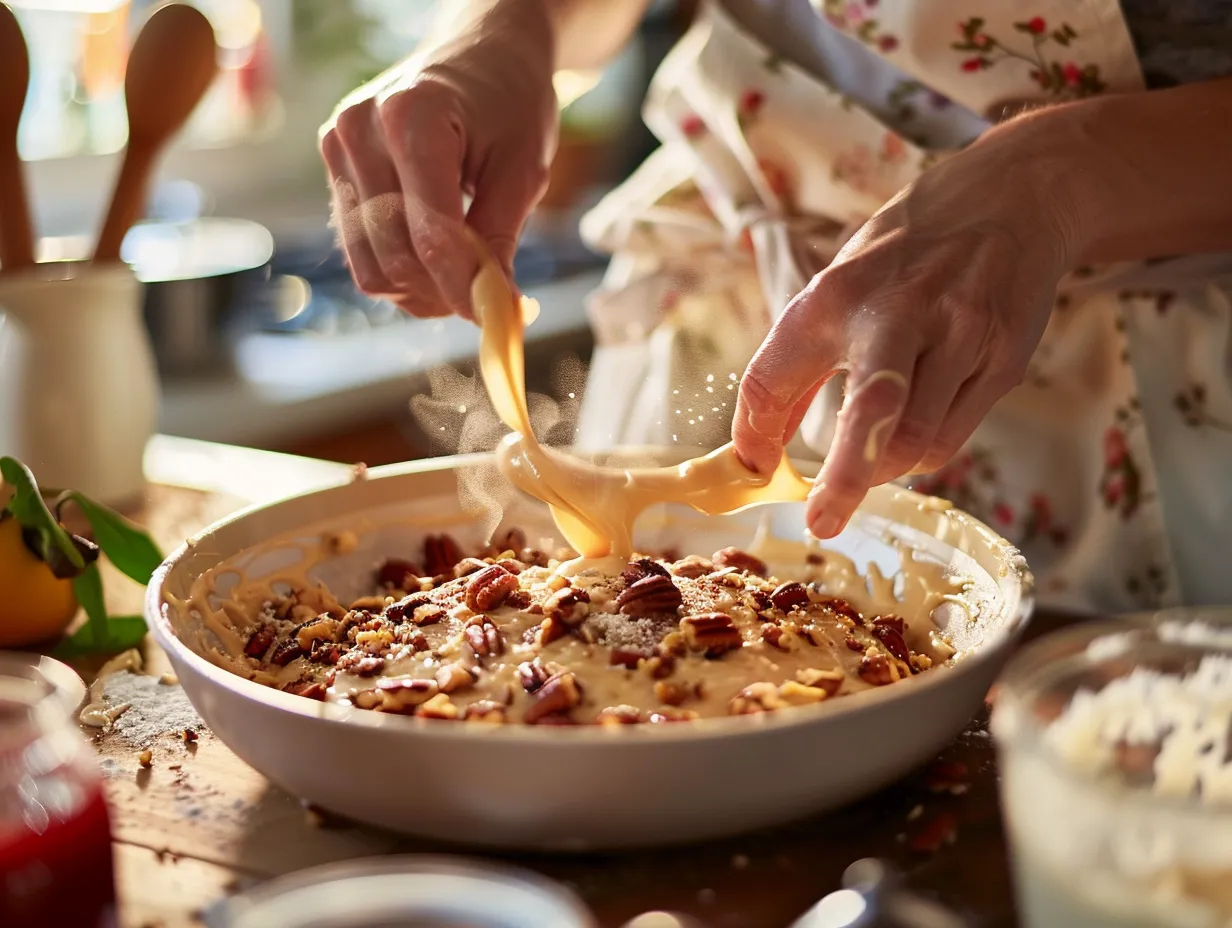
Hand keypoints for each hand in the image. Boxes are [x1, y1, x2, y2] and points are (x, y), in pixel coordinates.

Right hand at [318, 0, 557, 318]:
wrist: (482, 55)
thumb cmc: (510, 103)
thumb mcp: (523, 168)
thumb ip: (502, 240)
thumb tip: (496, 311)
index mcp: (411, 118)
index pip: (429, 234)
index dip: (465, 287)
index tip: (500, 314)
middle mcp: (359, 131)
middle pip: (394, 257)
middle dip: (445, 293)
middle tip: (491, 298)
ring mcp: (337, 150)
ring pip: (371, 266)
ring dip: (422, 292)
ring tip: (466, 279)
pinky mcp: (334, 170)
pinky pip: (361, 251)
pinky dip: (403, 273)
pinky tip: (439, 261)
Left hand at [732, 119, 1078, 537]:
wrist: (1013, 196)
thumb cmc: (905, 253)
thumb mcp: (838, 285)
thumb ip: (799, 362)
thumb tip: (758, 446)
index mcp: (835, 293)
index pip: (773, 376)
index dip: (754, 434)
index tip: (754, 469)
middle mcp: (898, 311)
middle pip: (871, 414)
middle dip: (844, 481)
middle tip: (822, 522)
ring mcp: (960, 333)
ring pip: (917, 441)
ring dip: (883, 470)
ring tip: (870, 463)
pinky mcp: (1004, 356)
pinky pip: (953, 436)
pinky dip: (921, 453)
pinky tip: (912, 432)